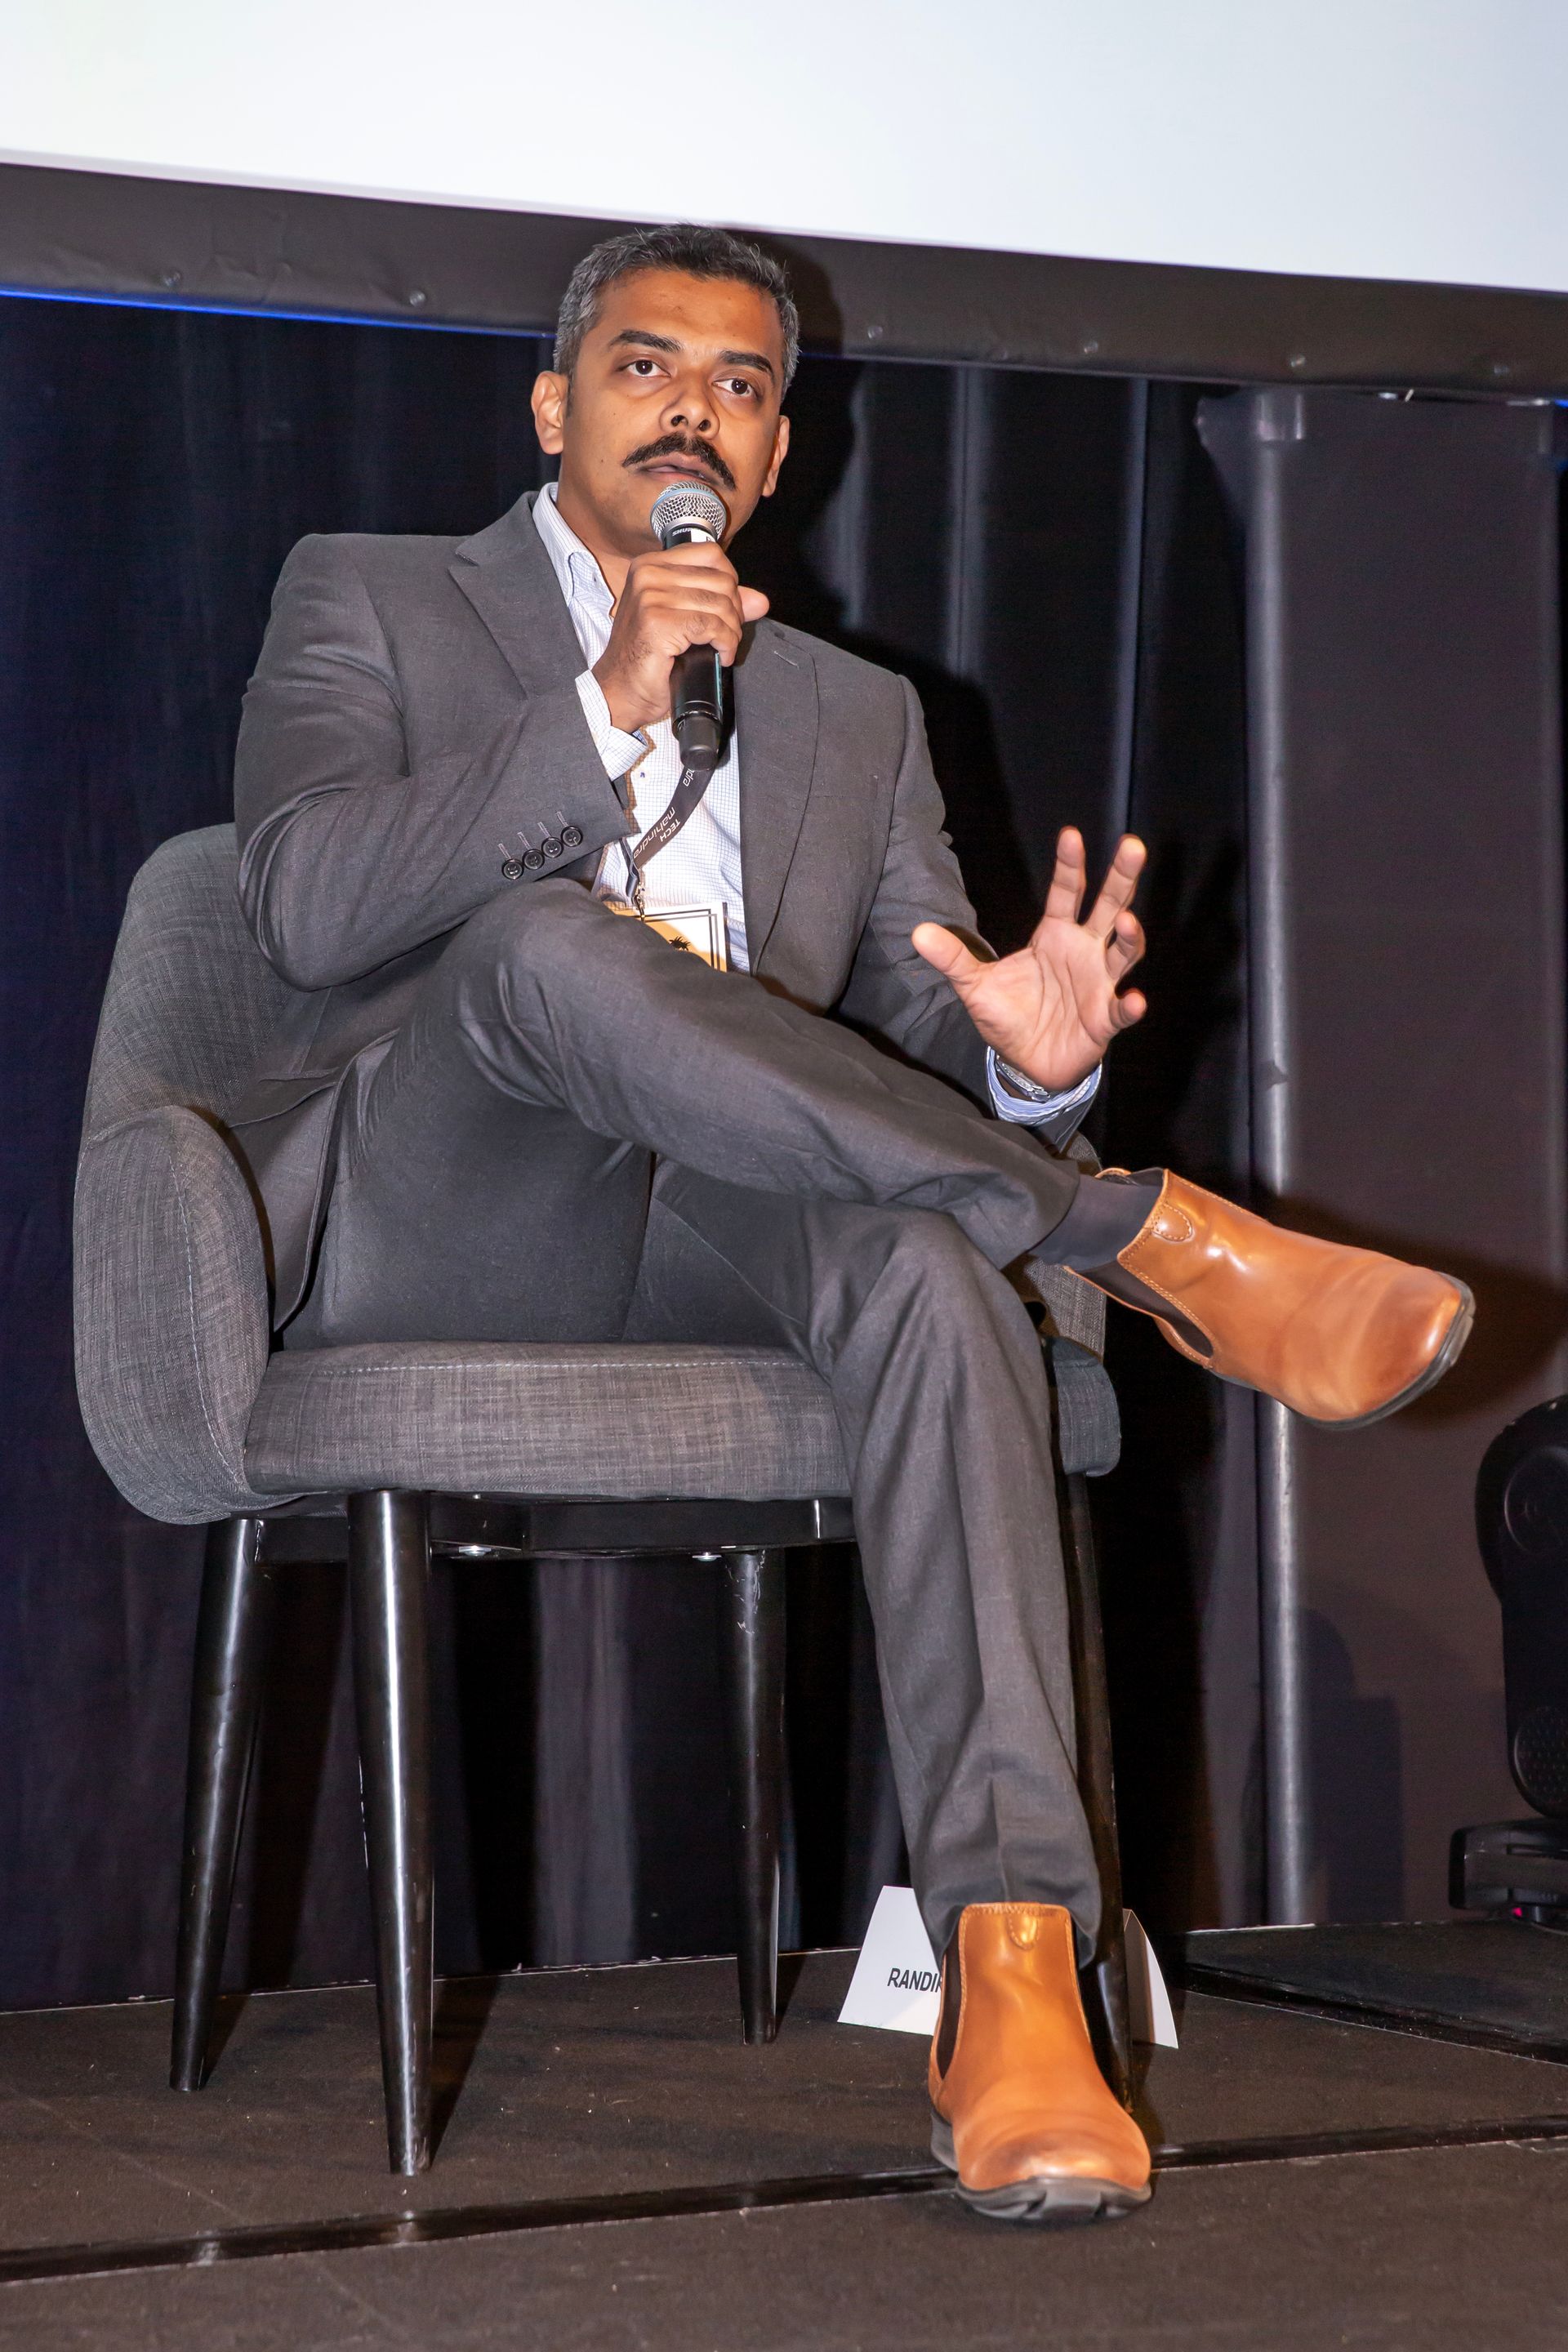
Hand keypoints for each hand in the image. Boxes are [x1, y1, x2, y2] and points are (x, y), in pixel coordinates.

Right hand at [594, 542, 769, 734]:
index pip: (710, 553)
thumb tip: (760, 601)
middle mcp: (647, 574)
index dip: (730, 580)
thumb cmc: (646, 657)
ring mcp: (651, 597)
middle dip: (735, 611)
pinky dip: (725, 643)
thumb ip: (720, 603)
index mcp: (650, 565)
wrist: (620, 690)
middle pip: (720, 579)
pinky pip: (712, 626)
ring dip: (732, 631)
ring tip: (723, 647)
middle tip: (727, 635)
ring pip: (720, 604)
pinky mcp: (658, 622)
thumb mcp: (684, 619)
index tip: (728, 607)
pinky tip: (721, 656)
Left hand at [912, 827, 1147, 1093]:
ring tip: (1127, 923)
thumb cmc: (1009, 1015)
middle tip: (1133, 847)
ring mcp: (1099, 983)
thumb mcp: (975, 985)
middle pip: (1110, 907)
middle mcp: (1084, 951)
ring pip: (1124, 952)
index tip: (1071, 834)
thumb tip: (917, 932)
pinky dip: (1129, 1007)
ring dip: (1130, 937)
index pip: (1066, 892)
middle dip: (1121, 878)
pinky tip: (1133, 1001)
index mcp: (1055, 935)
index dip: (1069, 865)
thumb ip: (953, 958)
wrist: (1026, 1062)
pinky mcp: (1104, 1020)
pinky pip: (1120, 1011)